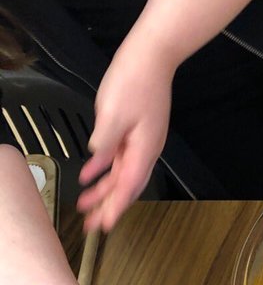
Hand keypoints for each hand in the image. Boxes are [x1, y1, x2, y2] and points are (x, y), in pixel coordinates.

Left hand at [78, 43, 172, 232]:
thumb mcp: (114, 112)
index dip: (115, 207)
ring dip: (105, 191)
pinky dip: (106, 170)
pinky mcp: (137, 134)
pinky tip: (91, 175)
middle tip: (92, 224)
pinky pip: (121, 160)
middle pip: (127, 187)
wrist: (152, 59)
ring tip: (87, 205)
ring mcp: (143, 142)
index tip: (104, 224)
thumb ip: (105, 141)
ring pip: (123, 175)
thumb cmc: (136, 81)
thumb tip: (96, 162)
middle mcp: (146, 150)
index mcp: (144, 149)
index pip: (129, 187)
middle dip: (109, 206)